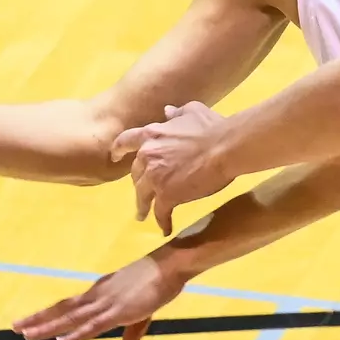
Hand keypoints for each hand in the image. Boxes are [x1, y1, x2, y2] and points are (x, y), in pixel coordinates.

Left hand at [12, 253, 184, 339]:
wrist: (169, 266)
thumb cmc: (157, 282)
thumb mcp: (143, 310)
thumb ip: (133, 329)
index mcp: (100, 293)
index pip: (68, 306)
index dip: (47, 314)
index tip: (27, 321)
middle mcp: (96, 296)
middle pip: (62, 309)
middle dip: (38, 319)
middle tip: (14, 327)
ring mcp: (105, 303)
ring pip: (70, 318)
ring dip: (47, 326)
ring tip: (26, 334)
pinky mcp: (118, 311)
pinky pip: (92, 325)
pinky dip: (75, 333)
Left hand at [113, 102, 236, 235]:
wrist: (224, 148)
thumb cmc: (212, 127)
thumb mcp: (193, 111)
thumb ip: (177, 113)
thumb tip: (166, 111)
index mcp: (151, 135)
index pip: (126, 141)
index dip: (118, 150)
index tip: (115, 156)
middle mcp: (147, 156)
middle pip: (135, 173)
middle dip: (138, 182)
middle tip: (143, 190)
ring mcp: (155, 177)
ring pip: (142, 195)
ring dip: (143, 206)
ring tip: (143, 215)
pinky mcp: (166, 196)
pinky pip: (160, 212)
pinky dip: (162, 221)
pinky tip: (166, 228)